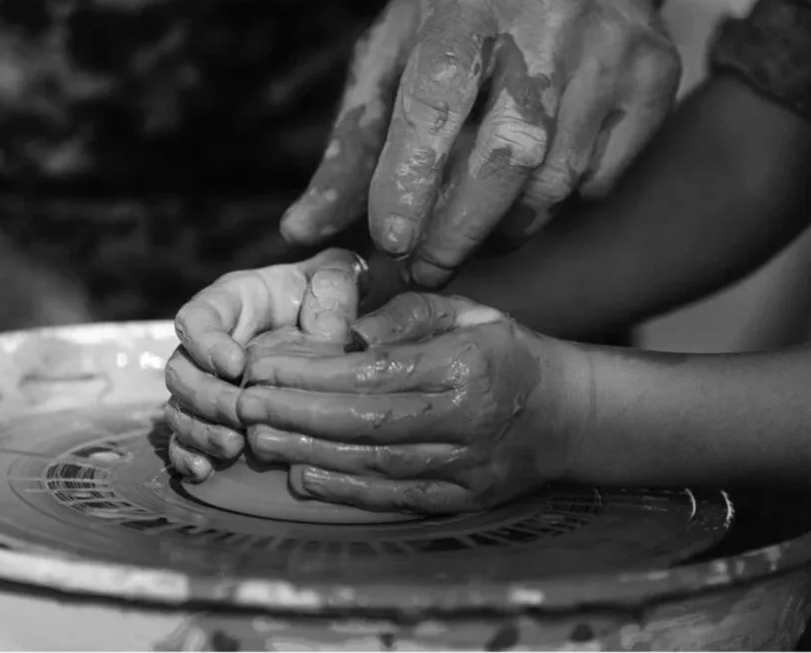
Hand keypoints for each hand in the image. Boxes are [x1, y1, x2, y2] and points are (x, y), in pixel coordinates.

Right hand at [164, 249, 361, 481]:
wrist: (331, 321)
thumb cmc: (327, 293)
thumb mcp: (337, 276)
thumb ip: (334, 288)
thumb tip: (330, 331)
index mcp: (231, 302)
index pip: (197, 318)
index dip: (206, 343)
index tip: (235, 364)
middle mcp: (208, 344)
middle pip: (181, 370)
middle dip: (207, 396)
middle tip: (240, 412)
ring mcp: (208, 381)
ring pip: (179, 407)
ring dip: (199, 430)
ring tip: (232, 447)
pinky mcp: (214, 415)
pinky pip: (185, 437)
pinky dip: (189, 455)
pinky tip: (205, 471)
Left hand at [234, 292, 574, 513]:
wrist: (567, 414)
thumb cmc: (505, 351)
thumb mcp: (464, 311)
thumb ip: (405, 315)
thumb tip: (344, 332)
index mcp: (464, 364)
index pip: (372, 370)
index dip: (310, 371)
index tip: (262, 364)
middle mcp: (465, 419)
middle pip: (364, 421)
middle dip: (295, 414)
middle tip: (244, 406)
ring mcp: (465, 465)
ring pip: (373, 463)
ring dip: (308, 453)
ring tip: (258, 439)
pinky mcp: (463, 498)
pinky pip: (394, 497)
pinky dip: (345, 490)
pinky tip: (303, 477)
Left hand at [280, 0, 681, 286]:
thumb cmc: (468, 8)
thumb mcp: (397, 51)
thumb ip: (354, 144)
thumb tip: (302, 230)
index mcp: (468, 6)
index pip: (435, 103)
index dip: (411, 180)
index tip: (390, 239)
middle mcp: (549, 24)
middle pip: (505, 158)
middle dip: (459, 231)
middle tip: (428, 267)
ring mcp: (613, 52)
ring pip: (556, 182)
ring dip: (506, 227)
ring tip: (473, 231)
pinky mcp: (657, 78)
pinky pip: (601, 179)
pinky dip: (559, 203)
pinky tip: (532, 187)